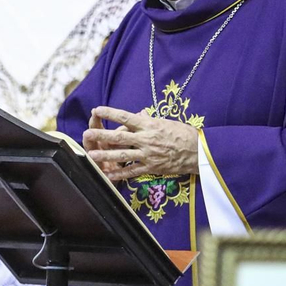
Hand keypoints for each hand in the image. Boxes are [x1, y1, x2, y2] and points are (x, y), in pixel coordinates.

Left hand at [83, 106, 198, 183]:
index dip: (110, 113)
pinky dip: (120, 174)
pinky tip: (108, 175)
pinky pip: (132, 172)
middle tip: (86, 133)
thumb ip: (150, 120)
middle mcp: (147, 139)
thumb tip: (139, 115)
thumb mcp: (166, 122)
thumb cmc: (184, 134)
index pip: (126, 117)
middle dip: (101, 135)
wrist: (199, 151)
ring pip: (122, 155)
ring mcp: (148, 154)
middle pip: (119, 137)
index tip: (97, 109)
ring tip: (91, 155)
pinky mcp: (152, 168)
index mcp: (150, 125)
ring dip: (105, 156)